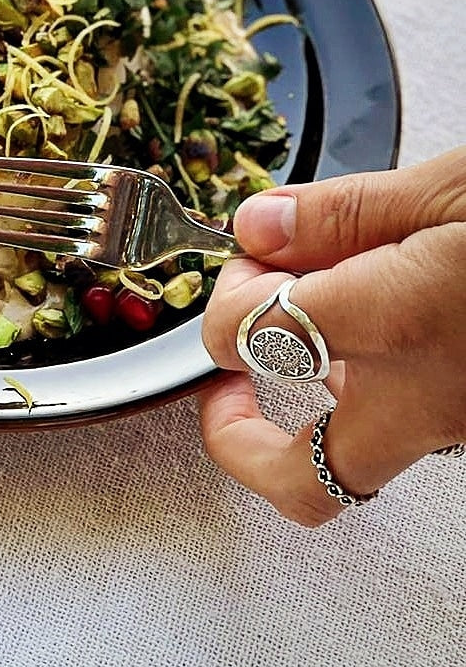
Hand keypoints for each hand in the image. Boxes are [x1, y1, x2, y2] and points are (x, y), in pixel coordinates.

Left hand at [197, 147, 465, 525]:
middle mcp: (432, 397)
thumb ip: (344, 213)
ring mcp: (463, 423)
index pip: (250, 338)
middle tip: (227, 372)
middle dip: (238, 432)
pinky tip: (362, 320)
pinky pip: (401, 426)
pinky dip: (358, 382)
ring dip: (295, 401)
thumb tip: (262, 226)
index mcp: (405, 321)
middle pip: (299, 479)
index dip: (224, 298)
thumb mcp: (454, 187)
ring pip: (349, 460)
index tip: (244, 259)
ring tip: (294, 322)